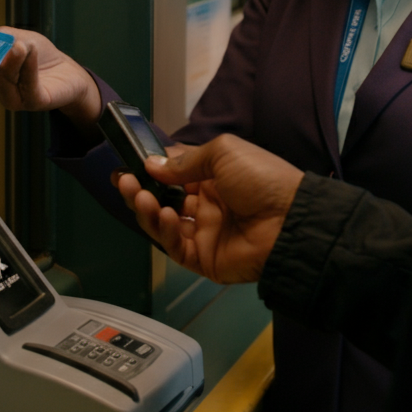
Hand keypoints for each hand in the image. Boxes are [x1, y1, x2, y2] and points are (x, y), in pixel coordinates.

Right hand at [0, 27, 101, 129]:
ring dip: (11, 60)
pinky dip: (28, 66)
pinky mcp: (33, 101)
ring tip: (21, 45)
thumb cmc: (37, 54)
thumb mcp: (8, 38)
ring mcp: (15, 98)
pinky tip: (30, 51)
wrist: (68, 70)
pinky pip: (26, 84)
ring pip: (4, 81)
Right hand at [114, 135, 302, 283]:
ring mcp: (203, 231)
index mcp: (213, 177)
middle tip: (123, 181)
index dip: (149, 169)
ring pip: (163, 223)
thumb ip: (185, 160)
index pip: (173, 172)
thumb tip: (152, 164)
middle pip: (162, 199)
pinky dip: (166, 231)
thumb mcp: (224, 153)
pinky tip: (166, 216)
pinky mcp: (203, 258)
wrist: (289, 220)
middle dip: (140, 189)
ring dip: (147, 209)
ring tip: (138, 195)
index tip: (126, 165)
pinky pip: (176, 246)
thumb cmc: (261, 178)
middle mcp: (205, 203)